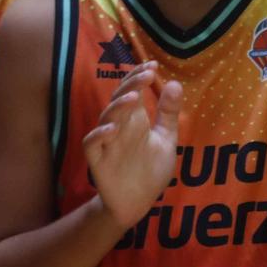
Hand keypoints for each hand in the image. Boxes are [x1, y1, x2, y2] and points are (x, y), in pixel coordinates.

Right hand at [82, 64, 180, 229]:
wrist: (137, 202)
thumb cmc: (150, 168)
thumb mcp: (166, 139)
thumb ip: (168, 113)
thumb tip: (175, 83)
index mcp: (135, 120)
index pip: (133, 92)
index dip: (138, 77)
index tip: (152, 64)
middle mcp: (120, 128)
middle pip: (119, 100)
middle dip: (130, 85)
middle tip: (146, 74)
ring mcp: (107, 143)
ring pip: (105, 118)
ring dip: (118, 107)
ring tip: (134, 98)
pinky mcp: (98, 161)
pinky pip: (92, 144)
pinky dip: (100, 134)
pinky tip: (113, 129)